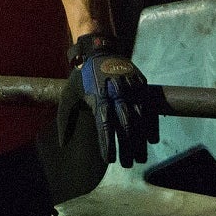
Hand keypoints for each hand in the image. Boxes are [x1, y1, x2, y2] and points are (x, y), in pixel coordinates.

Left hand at [74, 34, 159, 168]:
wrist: (99, 50)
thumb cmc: (82, 78)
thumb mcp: (68, 95)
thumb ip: (64, 120)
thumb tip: (63, 144)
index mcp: (98, 98)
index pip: (104, 126)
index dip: (107, 143)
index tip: (109, 160)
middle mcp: (117, 94)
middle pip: (125, 125)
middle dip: (127, 147)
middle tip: (128, 165)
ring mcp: (131, 89)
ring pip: (139, 118)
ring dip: (141, 140)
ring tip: (141, 158)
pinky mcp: (140, 84)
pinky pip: (148, 107)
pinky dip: (151, 124)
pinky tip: (152, 140)